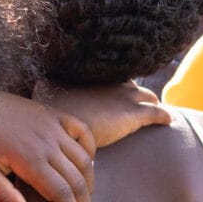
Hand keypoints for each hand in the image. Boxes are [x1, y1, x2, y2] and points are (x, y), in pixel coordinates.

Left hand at [0, 93, 95, 201]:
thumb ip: (2, 195)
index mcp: (28, 159)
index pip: (62, 194)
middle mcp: (46, 141)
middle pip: (78, 179)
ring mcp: (51, 125)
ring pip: (84, 158)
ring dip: (89, 181)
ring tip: (84, 199)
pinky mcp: (51, 113)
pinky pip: (82, 130)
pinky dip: (90, 149)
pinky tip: (86, 164)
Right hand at [35, 80, 172, 151]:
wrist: (65, 125)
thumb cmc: (52, 111)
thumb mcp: (46, 93)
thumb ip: (45, 88)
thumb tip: (34, 84)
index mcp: (94, 76)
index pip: (112, 76)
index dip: (116, 84)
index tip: (118, 89)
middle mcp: (112, 83)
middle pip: (131, 84)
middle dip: (136, 92)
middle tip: (140, 101)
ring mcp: (126, 97)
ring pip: (148, 96)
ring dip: (151, 103)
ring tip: (155, 109)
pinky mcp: (134, 115)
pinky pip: (156, 113)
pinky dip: (163, 116)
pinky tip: (168, 120)